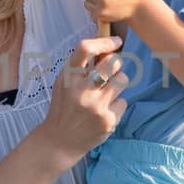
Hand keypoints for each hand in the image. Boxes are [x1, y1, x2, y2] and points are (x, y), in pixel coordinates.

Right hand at [36, 35, 126, 166]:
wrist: (60, 141)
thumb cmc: (64, 108)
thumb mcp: (64, 84)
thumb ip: (80, 68)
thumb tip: (107, 50)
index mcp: (68, 78)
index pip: (85, 49)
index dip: (104, 42)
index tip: (116, 42)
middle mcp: (82, 90)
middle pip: (113, 63)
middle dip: (116, 63)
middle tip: (111, 71)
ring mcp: (96, 106)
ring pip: (122, 80)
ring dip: (117, 84)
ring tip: (105, 94)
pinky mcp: (108, 120)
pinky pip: (123, 102)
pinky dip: (116, 105)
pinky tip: (103, 113)